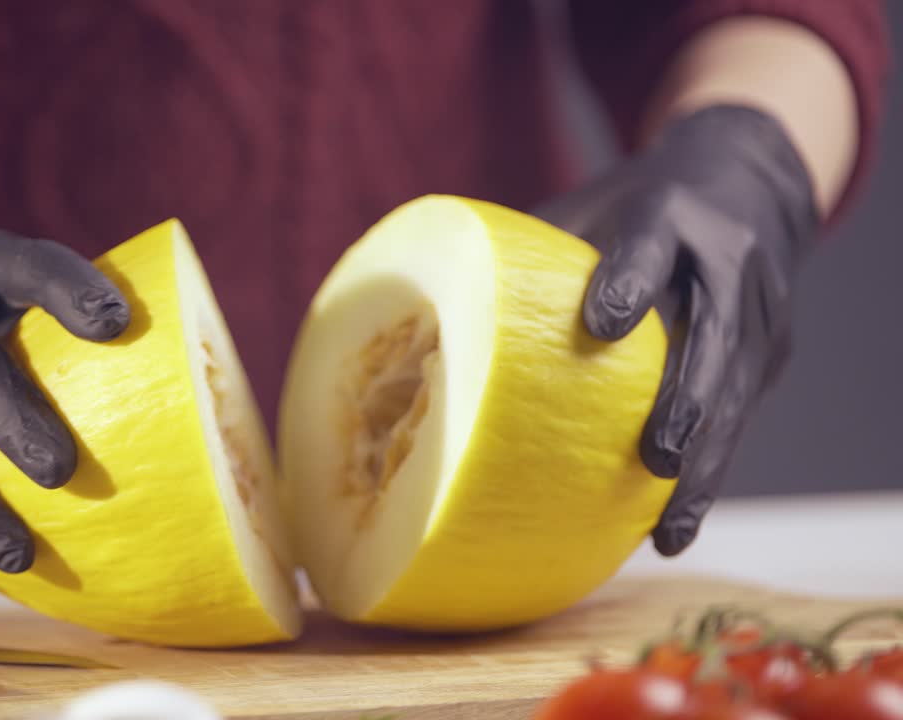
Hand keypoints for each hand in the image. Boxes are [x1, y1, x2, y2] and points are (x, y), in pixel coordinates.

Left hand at [534, 104, 819, 555]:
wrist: (750, 182)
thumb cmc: (637, 204)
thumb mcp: (590, 206)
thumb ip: (534, 252)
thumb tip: (435, 309)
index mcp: (670, 215)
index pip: (649, 247)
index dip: (627, 282)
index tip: (600, 325)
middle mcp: (728, 262)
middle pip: (714, 335)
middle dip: (688, 400)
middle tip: (656, 458)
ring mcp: (763, 311)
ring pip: (738, 393)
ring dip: (706, 464)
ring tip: (668, 529)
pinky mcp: (773, 353)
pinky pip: (742, 417)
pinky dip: (708, 472)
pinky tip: (670, 528)